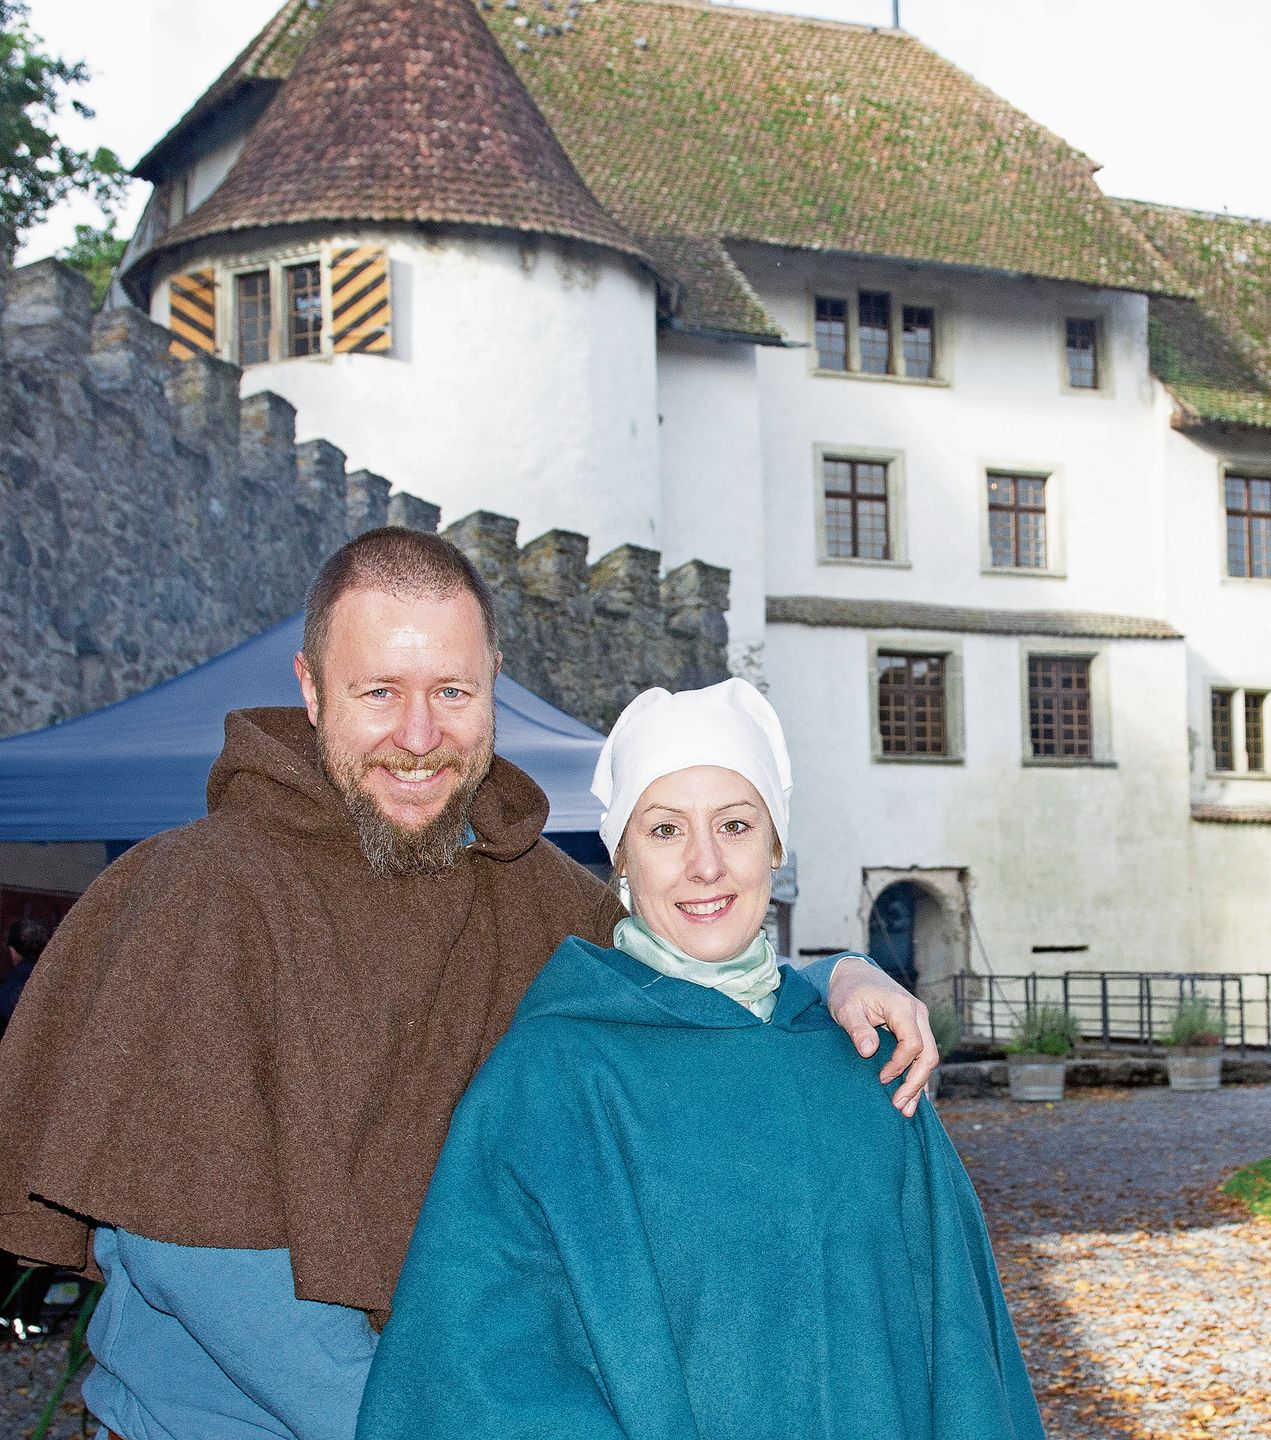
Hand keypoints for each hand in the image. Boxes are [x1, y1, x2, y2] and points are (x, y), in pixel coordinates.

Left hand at [826, 957, 938, 1117]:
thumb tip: (869, 1051)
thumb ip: (857, 1028)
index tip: (881, 1078)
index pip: (913, 1043)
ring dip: (918, 1083)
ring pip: (928, 1057)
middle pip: (928, 1054)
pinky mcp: (915, 1028)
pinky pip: (921, 1055)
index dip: (899, 1065)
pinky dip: (916, 1075)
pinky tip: (911, 1097)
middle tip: (898, 1105)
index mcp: (902, 1006)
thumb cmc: (848, 991)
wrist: (853, 975)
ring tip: (905, 1110)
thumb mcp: (845, 1007)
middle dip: (915, 1082)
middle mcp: (917, 1013)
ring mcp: (919, 1021)